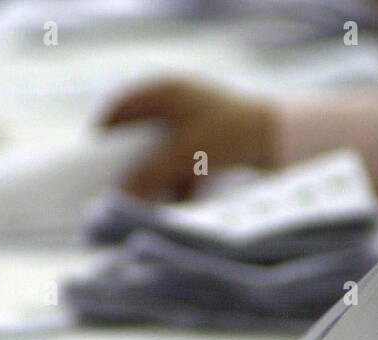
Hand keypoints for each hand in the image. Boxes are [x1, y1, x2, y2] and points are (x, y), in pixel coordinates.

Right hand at [100, 79, 276, 198]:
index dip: (104, 135)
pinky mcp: (212, 153)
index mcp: (167, 91)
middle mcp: (180, 106)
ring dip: (153, 183)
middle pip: (140, 138)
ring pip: (161, 159)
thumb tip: (118, 198)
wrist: (285, 144)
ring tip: (141, 206)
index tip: (91, 164)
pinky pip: (183, 172)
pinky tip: (171, 210)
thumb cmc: (233, 134)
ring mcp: (197, 129)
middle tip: (113, 190)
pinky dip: (176, 190)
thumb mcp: (182, 155)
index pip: (121, 108)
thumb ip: (146, 175)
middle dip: (129, 167)